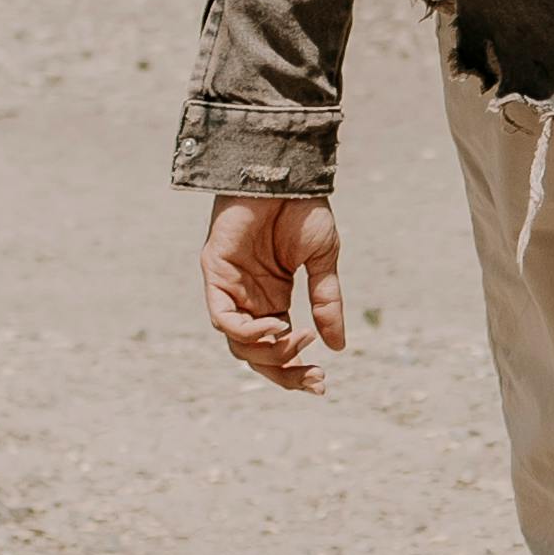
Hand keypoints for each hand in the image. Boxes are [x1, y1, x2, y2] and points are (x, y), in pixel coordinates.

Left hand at [202, 192, 348, 389]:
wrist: (286, 171)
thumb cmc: (303, 208)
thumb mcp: (323, 261)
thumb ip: (326, 302)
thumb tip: (338, 346)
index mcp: (273, 298)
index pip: (277, 349)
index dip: (295, 370)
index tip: (322, 383)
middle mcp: (249, 298)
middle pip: (256, 355)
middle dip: (284, 373)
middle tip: (313, 378)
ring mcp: (230, 287)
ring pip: (238, 343)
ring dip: (270, 352)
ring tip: (298, 340)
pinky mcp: (215, 272)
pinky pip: (223, 317)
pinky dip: (247, 331)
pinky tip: (277, 325)